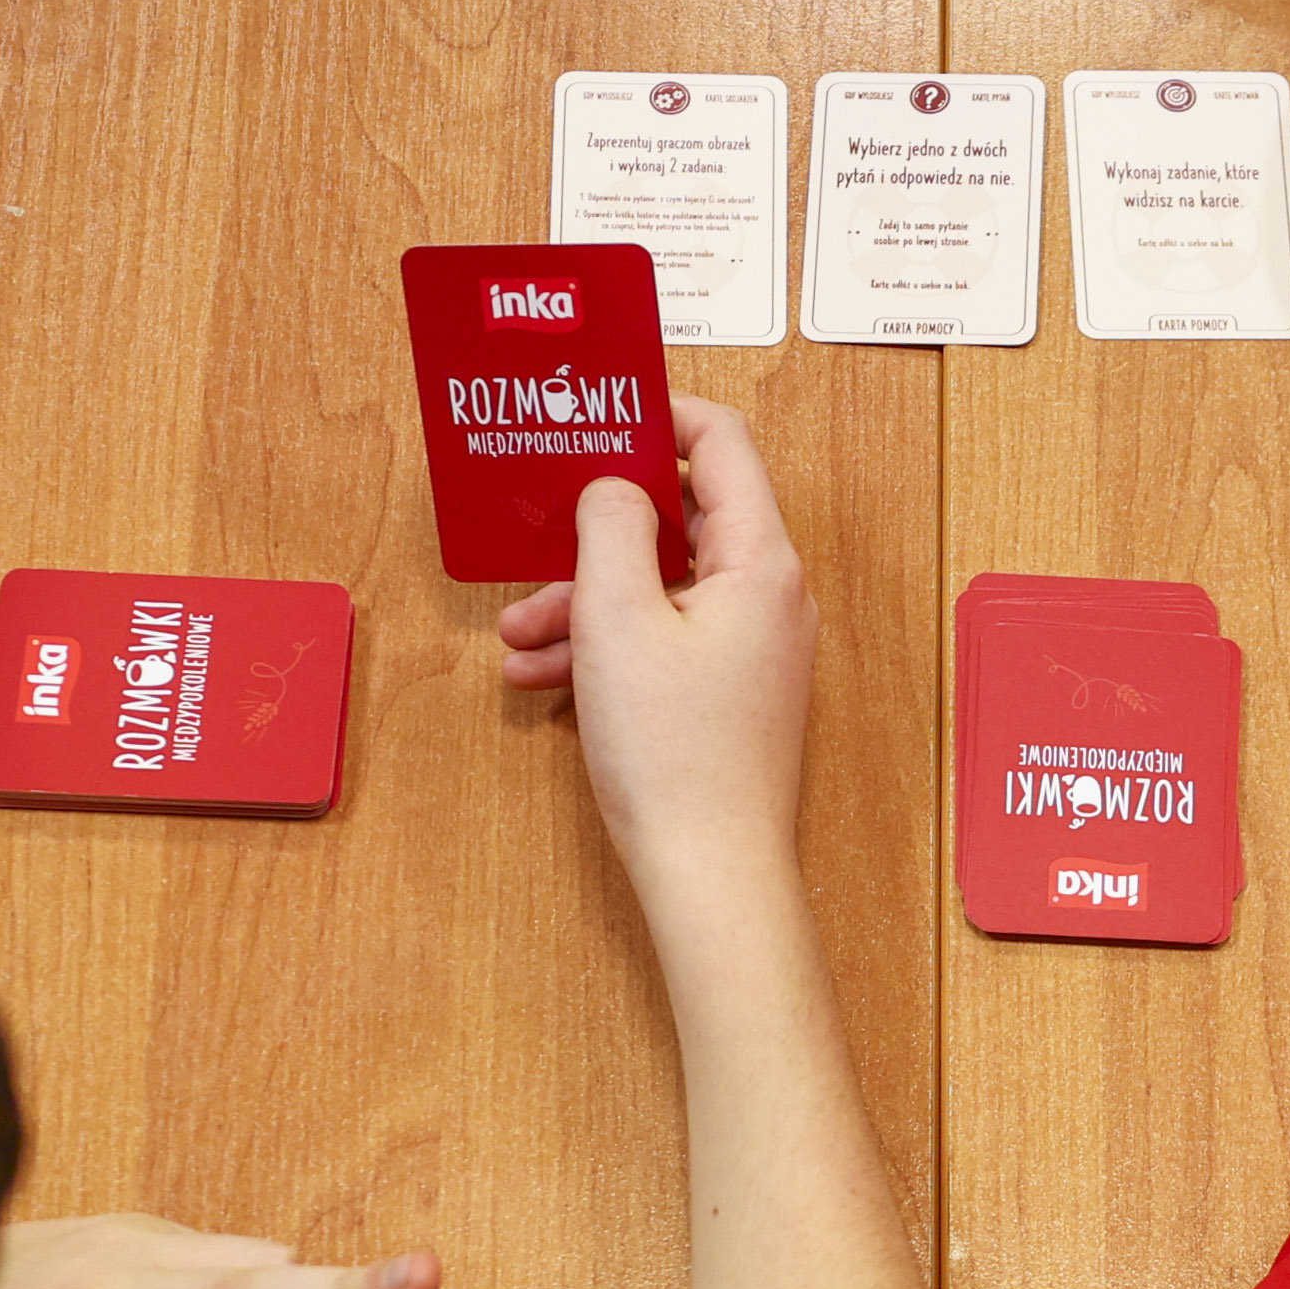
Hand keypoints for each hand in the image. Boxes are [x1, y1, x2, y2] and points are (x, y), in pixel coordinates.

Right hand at [494, 395, 816, 917]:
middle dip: (597, 530)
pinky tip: (542, 677)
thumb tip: (615, 486)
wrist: (709, 872)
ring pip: (661, 588)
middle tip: (536, 530)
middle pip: (683, 519)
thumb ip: (613, 526)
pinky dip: (607, 647)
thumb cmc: (674, 754)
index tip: (601, 416)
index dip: (661, 416)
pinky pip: (664, 641)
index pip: (724, 444)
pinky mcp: (731, 693)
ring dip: (585, 599)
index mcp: (760, 561)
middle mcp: (770, 597)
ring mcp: (754, 648)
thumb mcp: (617, 616)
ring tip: (519, 632)